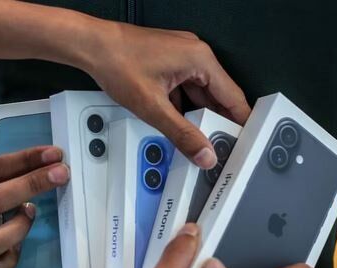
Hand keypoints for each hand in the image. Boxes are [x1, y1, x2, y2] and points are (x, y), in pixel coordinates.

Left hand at [84, 23, 250, 168]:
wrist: (92, 46)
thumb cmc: (118, 63)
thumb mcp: (153, 107)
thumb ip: (182, 134)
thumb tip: (204, 152)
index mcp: (200, 59)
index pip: (233, 97)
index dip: (240, 123)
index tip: (244, 142)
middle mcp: (196, 54)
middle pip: (219, 96)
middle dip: (218, 122)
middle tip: (220, 148)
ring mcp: (183, 56)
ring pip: (201, 94)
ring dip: (200, 115)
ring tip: (200, 140)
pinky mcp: (170, 61)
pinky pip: (187, 88)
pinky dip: (185, 107)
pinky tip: (179, 124)